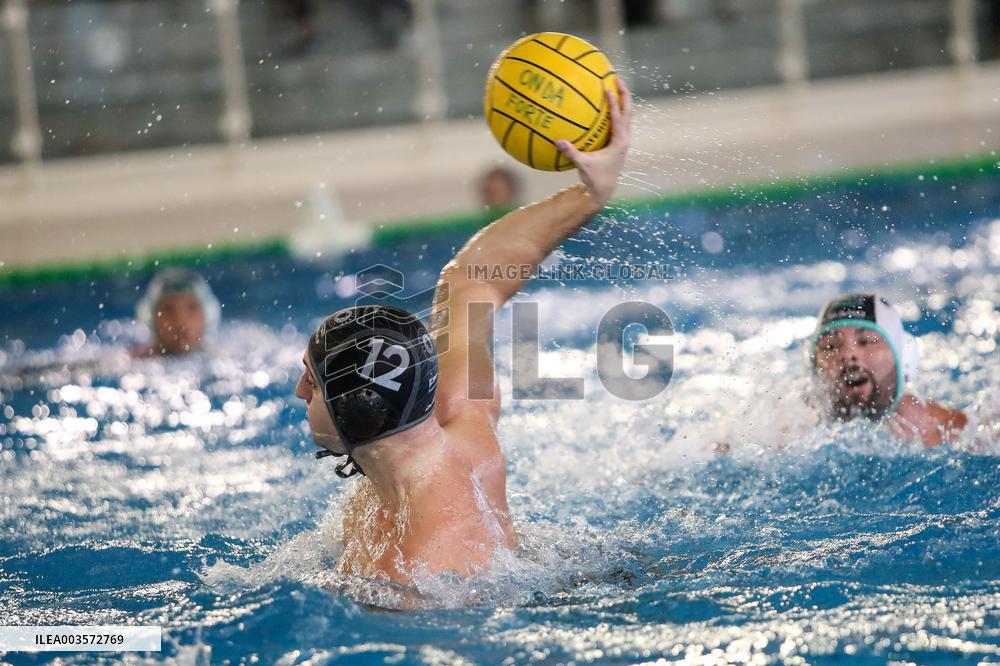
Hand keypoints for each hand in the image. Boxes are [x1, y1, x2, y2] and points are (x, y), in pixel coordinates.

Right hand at [555, 77, 632, 214]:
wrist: (604, 190)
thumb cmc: (595, 179)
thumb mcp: (582, 166)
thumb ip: (571, 154)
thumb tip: (557, 141)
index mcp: (620, 142)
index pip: (619, 118)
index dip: (614, 103)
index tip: (608, 89)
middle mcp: (624, 139)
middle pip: (629, 111)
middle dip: (624, 94)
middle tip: (616, 78)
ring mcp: (622, 140)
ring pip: (626, 115)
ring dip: (621, 100)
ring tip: (613, 85)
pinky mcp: (617, 142)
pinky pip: (618, 121)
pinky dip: (613, 110)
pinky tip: (602, 103)